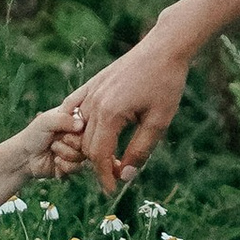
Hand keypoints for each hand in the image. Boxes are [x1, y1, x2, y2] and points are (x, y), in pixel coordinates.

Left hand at [20, 98, 91, 180]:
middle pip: (89, 138)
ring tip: (53, 148)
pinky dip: (64, 165)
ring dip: (65, 153)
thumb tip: (81, 125)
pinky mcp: (75, 164)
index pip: (89, 117)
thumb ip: (63, 119)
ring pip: (83, 153)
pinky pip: (78, 167)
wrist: (24, 158)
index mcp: (75, 117)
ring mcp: (78, 149)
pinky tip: (55, 161)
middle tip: (58, 139)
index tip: (69, 127)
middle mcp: (79, 133)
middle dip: (71, 141)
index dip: (81, 123)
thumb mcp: (46, 121)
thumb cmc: (34, 135)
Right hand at [76, 30, 195, 194]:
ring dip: (89, 147)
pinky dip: (77, 126)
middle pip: (85, 145)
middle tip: (118, 174)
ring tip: (108, 157)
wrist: (163, 48)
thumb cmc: (166, 83)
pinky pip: (73, 109)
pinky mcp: (91, 84)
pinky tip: (86, 134)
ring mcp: (89, 92)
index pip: (98, 155)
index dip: (104, 176)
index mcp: (110, 113)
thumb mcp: (159, 121)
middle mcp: (93, 102)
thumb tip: (125, 175)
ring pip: (78, 130)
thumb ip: (140, 150)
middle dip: (98, 164)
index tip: (112, 190)